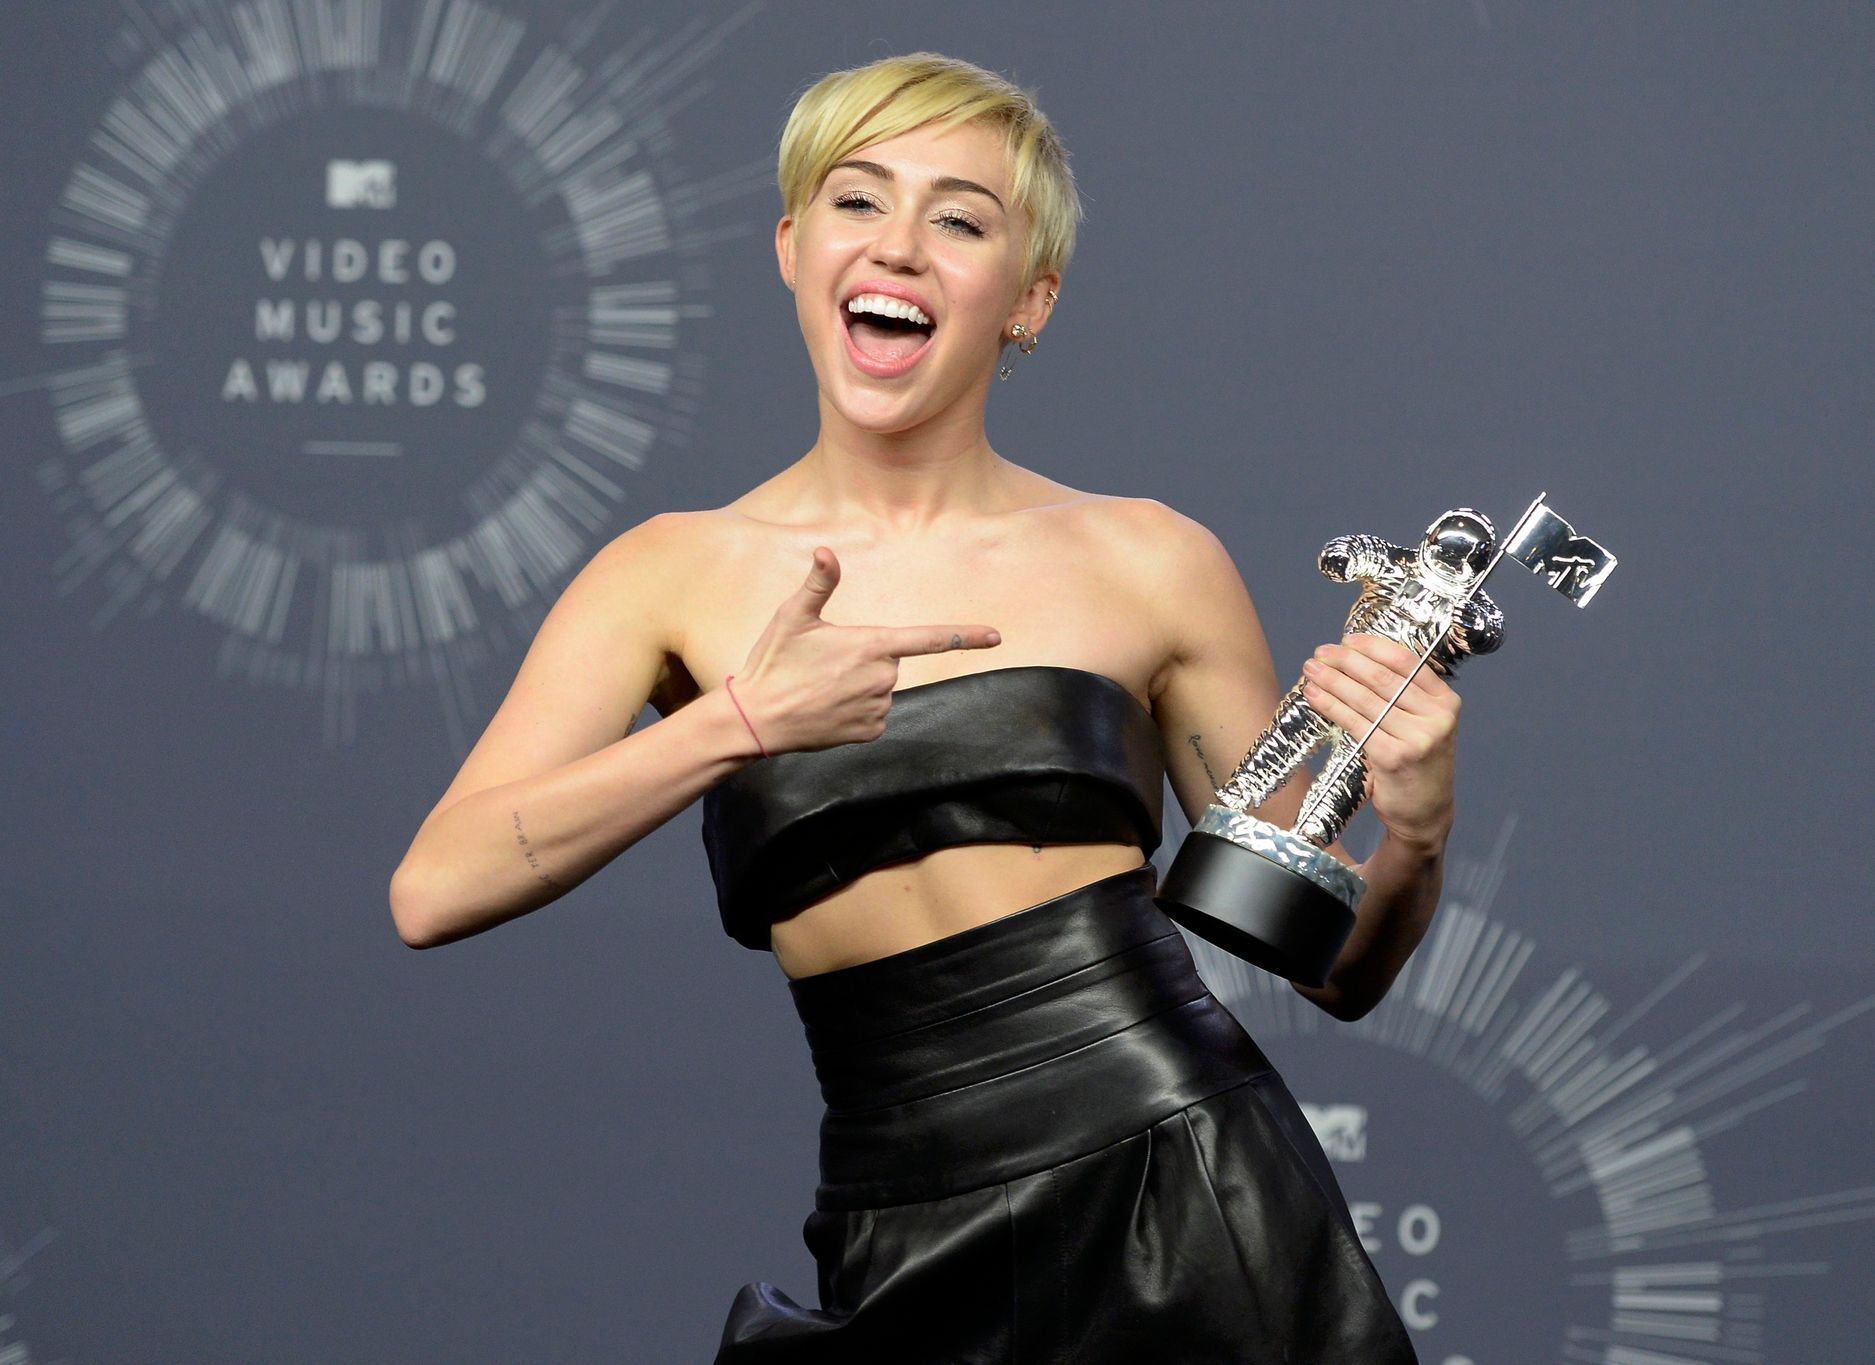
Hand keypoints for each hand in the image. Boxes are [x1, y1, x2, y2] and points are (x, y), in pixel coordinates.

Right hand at [733, 547, 1001, 752]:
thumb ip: (819, 584)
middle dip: (864, 660)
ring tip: (820, 687)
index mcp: (872, 644)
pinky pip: (873, 715)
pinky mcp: (871, 732)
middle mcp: (883, 678)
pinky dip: (855, 711)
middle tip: (824, 665)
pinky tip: (827, 709)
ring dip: (858, 687)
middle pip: (889, 662)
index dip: (966, 636)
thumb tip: (825, 550)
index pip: (930, 638)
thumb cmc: (774, 662)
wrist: (758, 719)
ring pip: (880, 689)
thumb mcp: (793, 617)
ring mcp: (878, 707)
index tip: (997, 636)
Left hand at [1300, 633, 1458, 849]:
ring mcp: (1417, 738)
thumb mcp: (1424, 725)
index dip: (1372, 647)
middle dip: (1345, 661)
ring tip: (1311, 670)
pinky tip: (1314, 697)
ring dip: (1332, 681)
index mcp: (1446, 702)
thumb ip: (1404, 697)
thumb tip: (1356, 661)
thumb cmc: (1417, 765)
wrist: (1426, 814)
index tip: (1346, 640)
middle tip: (1320, 653)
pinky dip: (1331, 706)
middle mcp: (1436, 718)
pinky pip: (1355, 724)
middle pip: (1381, 678)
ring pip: (1365, 699)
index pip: (1406, 662)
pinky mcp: (1393, 756)